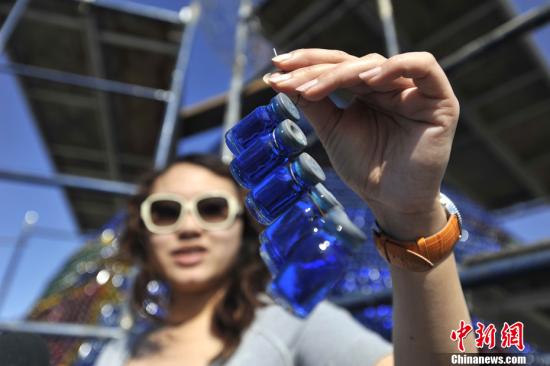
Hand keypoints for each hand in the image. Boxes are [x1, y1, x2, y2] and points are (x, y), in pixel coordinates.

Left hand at [266, 49, 458, 238]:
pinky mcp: (439, 100)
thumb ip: (314, 103)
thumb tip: (283, 80)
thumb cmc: (366, 168)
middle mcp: (389, 85)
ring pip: (377, 64)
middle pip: (351, 62)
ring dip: (343, 72)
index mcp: (367, 91)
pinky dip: (395, 67)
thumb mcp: (333, 131)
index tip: (275, 70)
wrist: (392, 201)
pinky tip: (367, 81)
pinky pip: (424, 67)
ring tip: (315, 88)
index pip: (337, 66)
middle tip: (287, 80)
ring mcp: (414, 91)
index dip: (307, 64)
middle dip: (315, 69)